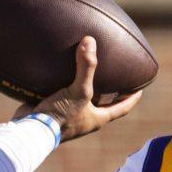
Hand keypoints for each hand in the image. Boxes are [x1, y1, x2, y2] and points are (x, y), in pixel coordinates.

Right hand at [13, 36, 141, 141]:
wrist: (31, 131)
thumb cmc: (60, 116)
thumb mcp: (78, 91)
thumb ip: (86, 67)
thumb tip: (90, 41)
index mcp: (98, 118)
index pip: (123, 108)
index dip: (132, 98)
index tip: (140, 88)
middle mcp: (85, 119)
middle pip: (104, 104)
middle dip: (110, 92)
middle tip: (116, 76)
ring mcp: (69, 116)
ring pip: (83, 99)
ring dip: (86, 87)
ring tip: (88, 70)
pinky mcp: (53, 111)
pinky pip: (63, 95)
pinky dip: (64, 84)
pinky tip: (60, 71)